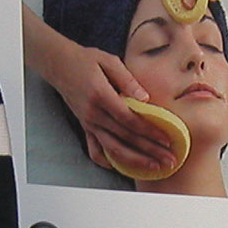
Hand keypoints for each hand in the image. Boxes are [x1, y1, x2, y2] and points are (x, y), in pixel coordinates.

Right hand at [47, 37, 178, 173]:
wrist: (58, 64)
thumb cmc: (85, 60)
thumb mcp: (108, 61)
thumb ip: (127, 79)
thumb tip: (145, 98)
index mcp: (101, 96)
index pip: (130, 120)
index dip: (150, 132)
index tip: (167, 140)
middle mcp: (94, 114)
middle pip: (125, 138)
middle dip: (150, 151)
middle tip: (170, 160)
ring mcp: (88, 123)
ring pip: (113, 149)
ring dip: (135, 161)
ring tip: (154, 167)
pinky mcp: (85, 127)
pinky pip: (95, 150)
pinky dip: (108, 162)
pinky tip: (123, 166)